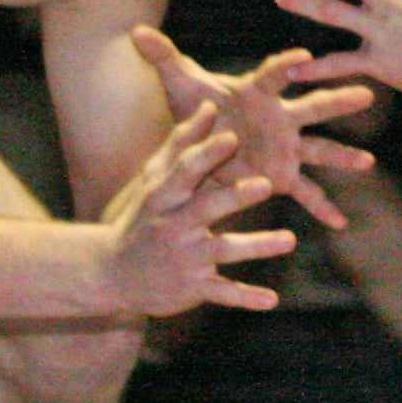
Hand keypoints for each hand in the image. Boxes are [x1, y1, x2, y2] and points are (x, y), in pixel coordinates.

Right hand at [100, 101, 297, 314]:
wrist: (111, 273)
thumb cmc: (142, 216)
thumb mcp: (154, 180)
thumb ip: (182, 143)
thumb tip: (207, 102)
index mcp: (163, 197)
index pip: (185, 172)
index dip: (207, 155)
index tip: (231, 138)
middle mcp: (173, 226)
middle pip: (206, 208)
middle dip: (235, 196)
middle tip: (266, 185)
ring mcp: (184, 259)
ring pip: (224, 249)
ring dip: (257, 245)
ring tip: (290, 240)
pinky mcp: (193, 288)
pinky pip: (223, 292)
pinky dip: (246, 298)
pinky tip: (271, 300)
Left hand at [130, 23, 375, 230]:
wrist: (198, 147)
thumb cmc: (196, 109)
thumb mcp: (179, 87)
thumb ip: (163, 59)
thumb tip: (136, 30)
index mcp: (257, 91)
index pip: (274, 74)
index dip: (287, 65)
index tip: (305, 57)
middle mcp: (279, 117)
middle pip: (312, 106)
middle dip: (338, 100)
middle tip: (367, 93)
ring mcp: (286, 147)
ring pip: (319, 150)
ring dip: (342, 155)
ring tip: (366, 162)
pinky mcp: (283, 175)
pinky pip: (306, 193)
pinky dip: (322, 208)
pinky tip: (340, 224)